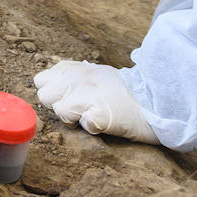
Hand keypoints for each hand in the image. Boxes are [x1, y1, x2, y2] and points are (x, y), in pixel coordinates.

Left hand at [34, 60, 158, 143]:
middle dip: (58, 106)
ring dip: (74, 118)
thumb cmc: (124, 90)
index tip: (68, 97)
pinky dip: (94, 128)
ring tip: (95, 114)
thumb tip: (47, 85)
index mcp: (74, 68)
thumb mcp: (94, 73)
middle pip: (44, 96)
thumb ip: (71, 77)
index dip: (52, 92)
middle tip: (81, 108)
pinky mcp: (98, 115)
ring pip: (60, 112)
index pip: (41, 81)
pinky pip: (84, 126)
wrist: (156, 98)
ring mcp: (87, 96)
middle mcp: (77, 79)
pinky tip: (107, 121)